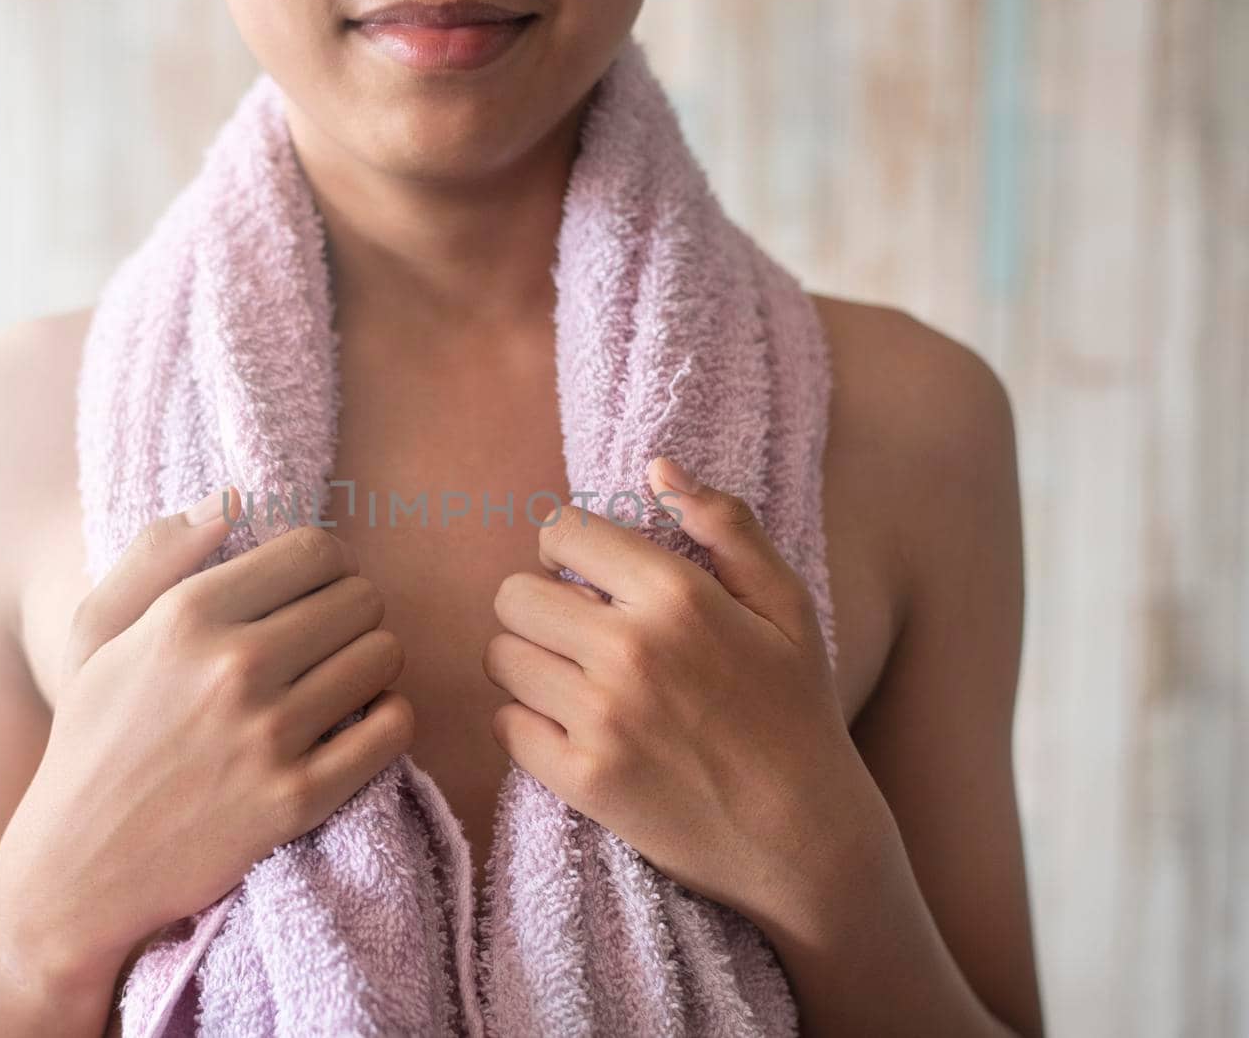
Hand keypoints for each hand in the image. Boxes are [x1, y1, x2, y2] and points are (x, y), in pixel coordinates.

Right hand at [0, 490, 414, 992]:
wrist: (77, 869)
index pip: (316, 550)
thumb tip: (230, 499)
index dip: (327, 566)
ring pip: (384, 657)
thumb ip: (157, 554)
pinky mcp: (298, 799)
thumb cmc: (91, 740)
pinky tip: (358, 727)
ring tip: (339, 684)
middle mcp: (233, 666)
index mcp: (187, 614)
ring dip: (373, 666)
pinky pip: (393, 729)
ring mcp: (269, 735)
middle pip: (362, 598)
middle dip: (353, 613)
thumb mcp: (96, 634)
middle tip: (327, 643)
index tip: (314, 593)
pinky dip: (388, 721)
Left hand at [482, 457, 873, 925]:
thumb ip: (725, 525)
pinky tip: (576, 731)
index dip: (565, 548)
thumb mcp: (786, 606)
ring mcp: (600, 719)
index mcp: (677, 596)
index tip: (585, 575)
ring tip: (578, 682)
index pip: (561, 532)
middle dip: (540, 605)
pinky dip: (529, 725)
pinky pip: (506, 725)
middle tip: (579, 633)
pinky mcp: (580, 779)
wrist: (804, 839)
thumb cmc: (796, 713)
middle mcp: (629, 650)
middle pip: (514, 594)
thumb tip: (658, 466)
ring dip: (531, 664)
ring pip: (502, 657)